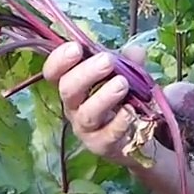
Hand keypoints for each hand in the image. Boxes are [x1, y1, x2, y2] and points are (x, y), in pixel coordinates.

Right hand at [42, 41, 148, 163]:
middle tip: (107, 60)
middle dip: (86, 73)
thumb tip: (136, 51)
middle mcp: (74, 106)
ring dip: (104, 96)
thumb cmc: (124, 98)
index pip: (53, 72)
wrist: (140, 135)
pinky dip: (119, 121)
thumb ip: (129, 61)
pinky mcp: (102, 145)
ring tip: (122, 83)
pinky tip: (130, 110)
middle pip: (68, 90)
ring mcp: (86, 128)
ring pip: (87, 114)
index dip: (59, 59)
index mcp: (73, 84)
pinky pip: (107, 135)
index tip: (76, 47)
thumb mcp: (126, 73)